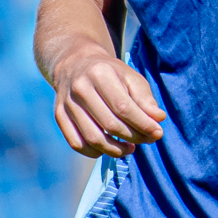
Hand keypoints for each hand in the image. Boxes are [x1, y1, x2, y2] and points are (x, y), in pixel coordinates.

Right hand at [51, 44, 165, 158]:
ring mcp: (67, 103)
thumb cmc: (109, 72)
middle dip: (133, 137)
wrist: (75, 64)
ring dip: (116, 149)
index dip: (142, 124)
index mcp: (100, 74)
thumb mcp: (130, 77)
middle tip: (147, 140)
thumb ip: (145, 99)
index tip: (157, 133)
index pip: (123, 107)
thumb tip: (158, 119)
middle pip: (110, 124)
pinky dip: (95, 152)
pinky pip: (77, 143)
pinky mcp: (59, 116)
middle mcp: (80, 88)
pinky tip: (109, 148)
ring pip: (93, 138)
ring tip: (130, 148)